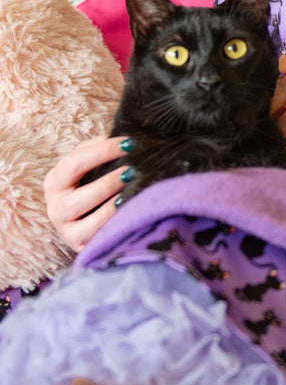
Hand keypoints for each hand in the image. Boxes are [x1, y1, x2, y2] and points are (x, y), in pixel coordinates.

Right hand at [44, 135, 131, 250]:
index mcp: (55, 181)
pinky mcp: (79, 246)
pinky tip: (127, 211)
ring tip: (131, 192)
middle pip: (77, 199)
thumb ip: (97, 148)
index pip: (74, 163)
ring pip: (85, 224)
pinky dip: (111, 223)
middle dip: (107, 183)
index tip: (129, 144)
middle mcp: (55, 208)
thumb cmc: (89, 185)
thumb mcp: (88, 165)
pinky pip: (95, 237)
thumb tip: (119, 137)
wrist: (84, 220)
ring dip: (110, 205)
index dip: (103, 152)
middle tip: (131, 172)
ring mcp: (66, 231)